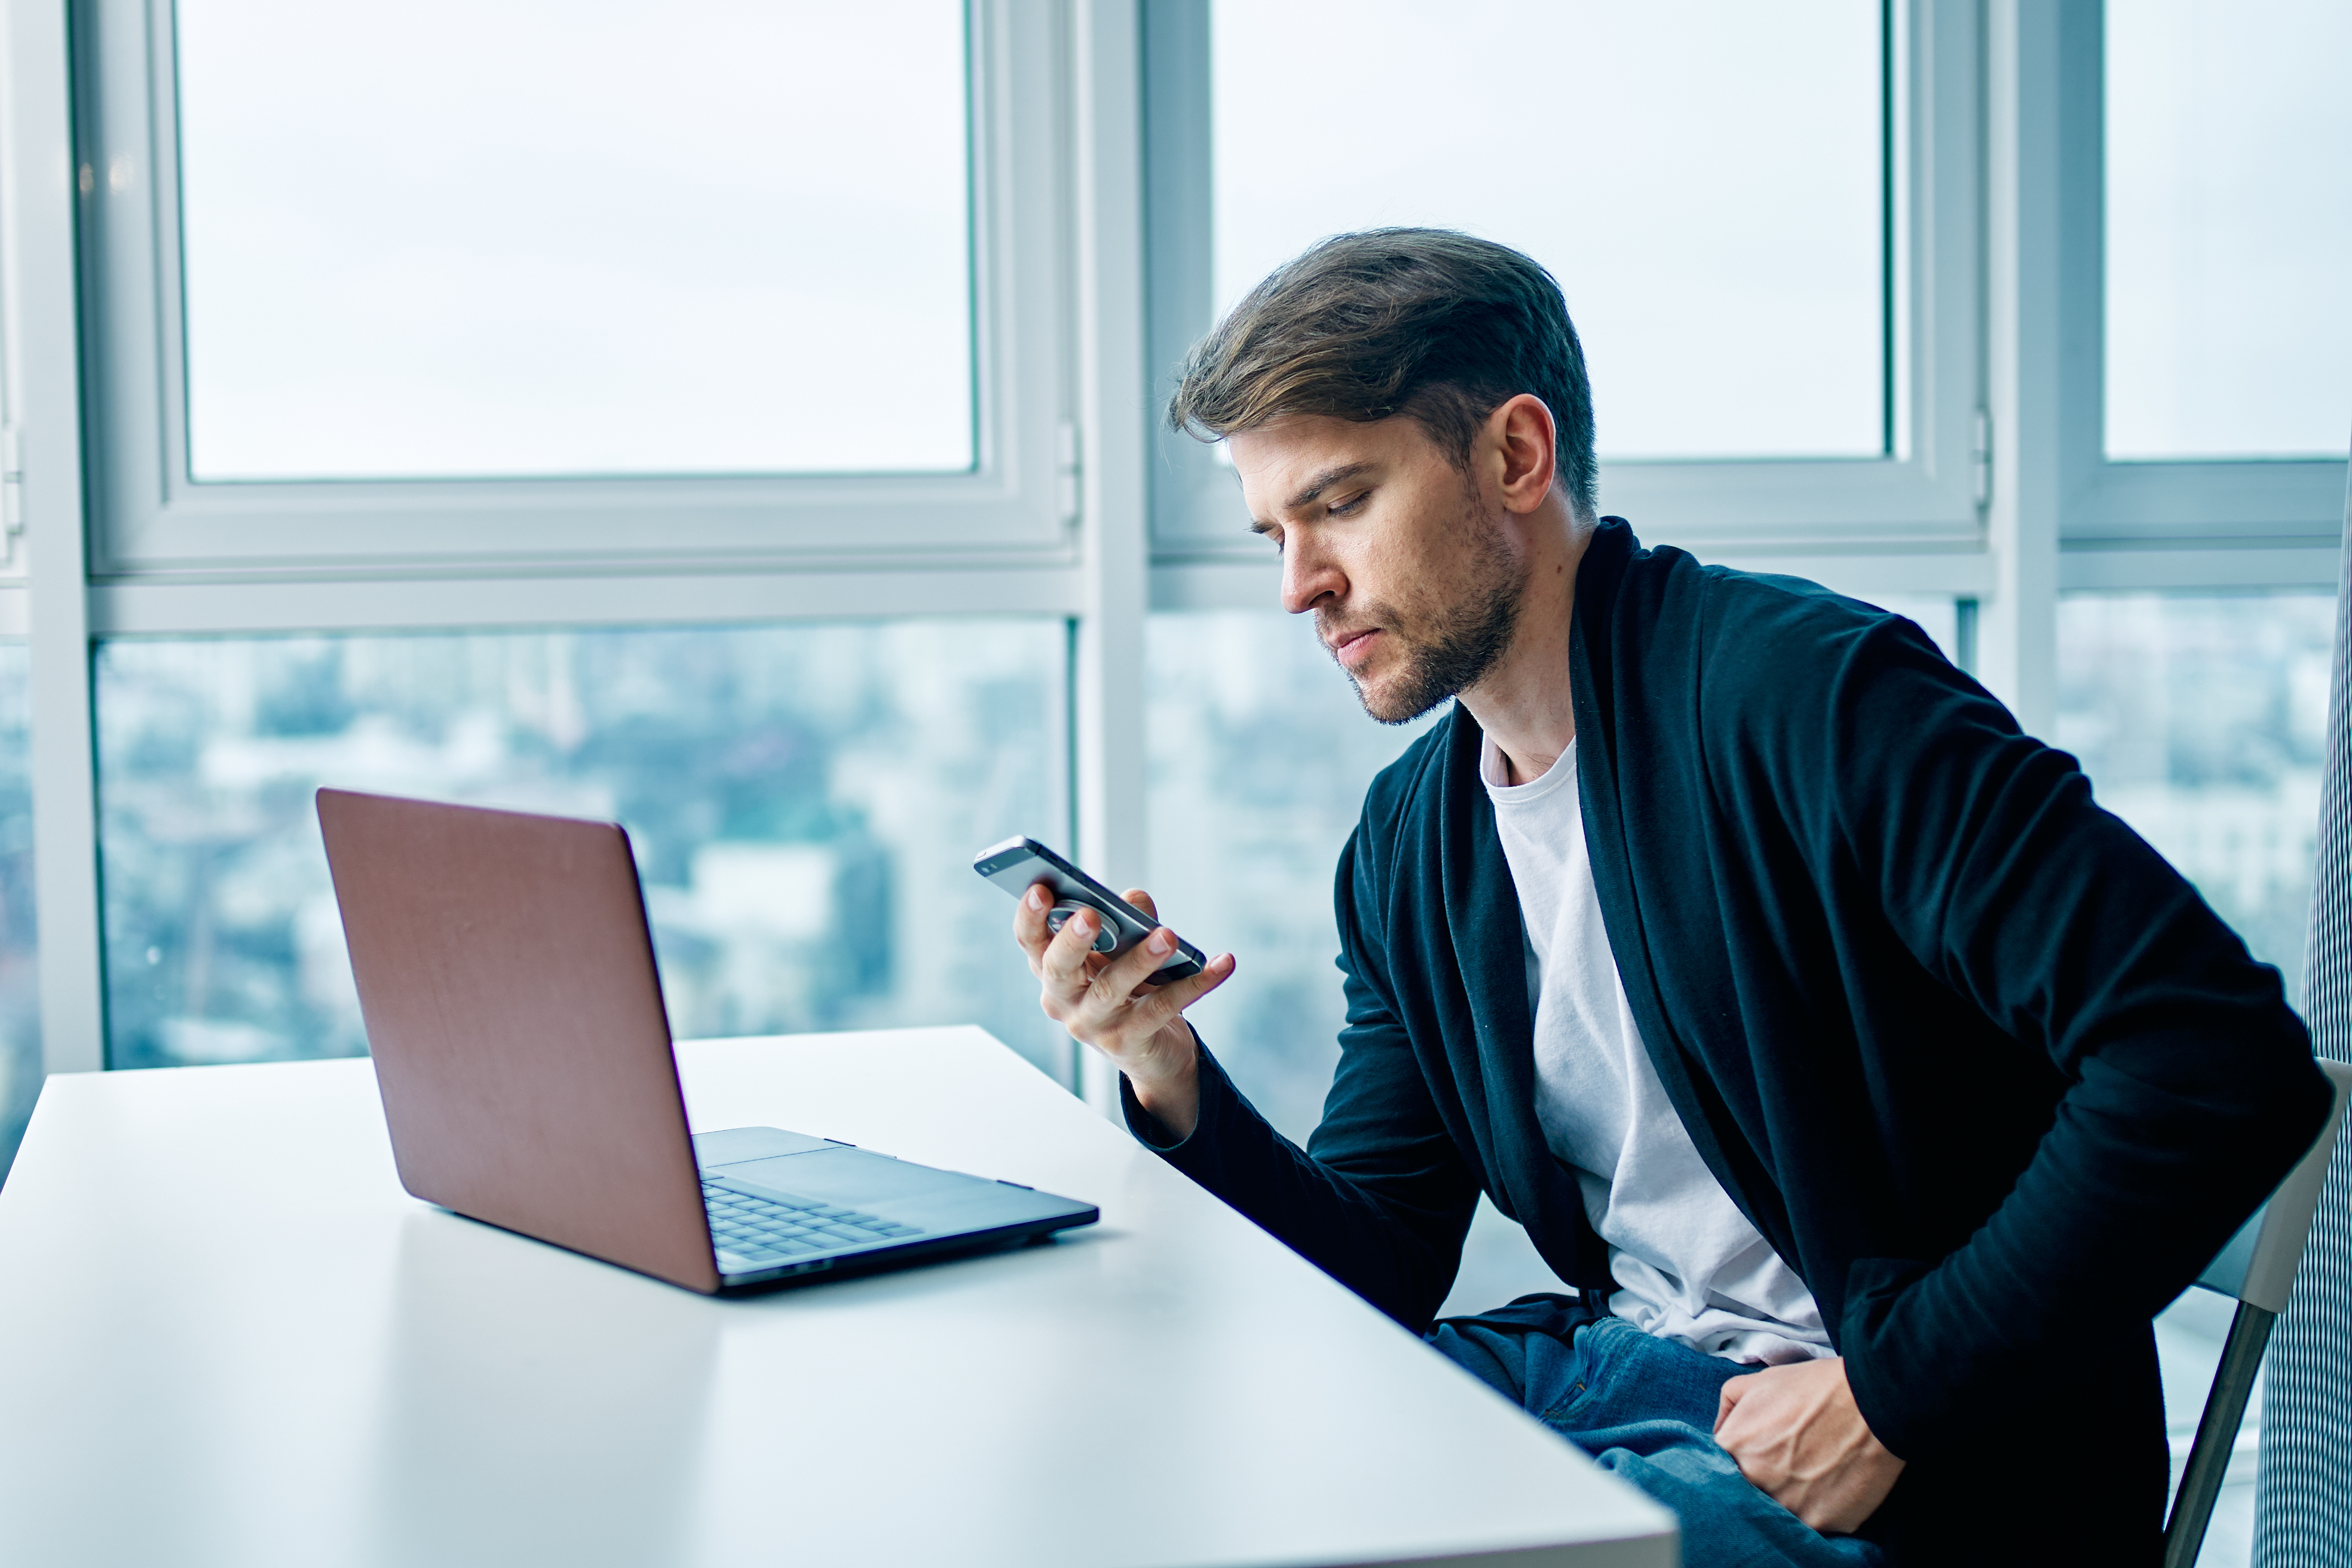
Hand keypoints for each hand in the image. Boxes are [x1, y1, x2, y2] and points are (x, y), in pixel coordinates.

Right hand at [1013, 882, 1233, 1137]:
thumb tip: (1134, 900)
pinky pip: (1161, 1009)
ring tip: (1167, 936)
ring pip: (1111, 988)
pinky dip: (1195, 984)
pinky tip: (1222, 963)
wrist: (1152, 1052)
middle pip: (1058, 968)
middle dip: (1071, 941)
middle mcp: (1063, 1000)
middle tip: (1090, 915)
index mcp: (1052, 969)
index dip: (1030, 916)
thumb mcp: (1123, 950)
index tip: (1040, 889)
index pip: (1030, 942)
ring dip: (1140, 960)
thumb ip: (1126, 919)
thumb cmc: (1129, 987)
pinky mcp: (1128, 1043)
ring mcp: (1093, 1025)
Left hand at [1713, 1357, 1902, 1535]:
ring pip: (1778, 1510)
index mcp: (1734, 1448)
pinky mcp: (1820, 1522)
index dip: (1738, 1462)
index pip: (1720, 1467)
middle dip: (1761, 1479)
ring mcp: (1787, 1505)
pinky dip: (1818, 1507)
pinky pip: (1810, 1522)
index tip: (1756, 1456)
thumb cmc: (1814, 1388)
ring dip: (1789, 1496)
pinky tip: (1830, 1482)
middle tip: (1786, 1462)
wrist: (1871, 1402)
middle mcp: (1755, 1481)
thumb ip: (1728, 1408)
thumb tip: (1721, 1432)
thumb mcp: (1757, 1382)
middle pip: (1748, 1492)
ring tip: (1811, 1471)